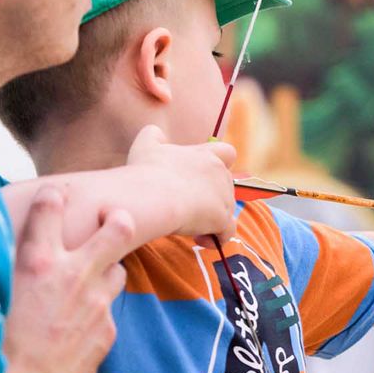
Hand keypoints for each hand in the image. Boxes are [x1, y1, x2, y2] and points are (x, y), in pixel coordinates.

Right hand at [1, 186, 134, 372]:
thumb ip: (7, 268)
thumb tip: (0, 250)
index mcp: (38, 262)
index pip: (51, 209)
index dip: (55, 196)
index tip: (57, 194)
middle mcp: (73, 276)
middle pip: (117, 229)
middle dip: (119, 219)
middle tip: (116, 217)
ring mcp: (96, 302)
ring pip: (118, 270)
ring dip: (108, 271)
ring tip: (92, 279)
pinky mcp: (108, 328)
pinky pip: (107, 310)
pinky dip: (97, 311)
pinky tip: (79, 323)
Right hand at [125, 124, 236, 242]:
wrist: (152, 195)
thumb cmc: (147, 171)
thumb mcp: (146, 146)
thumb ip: (153, 136)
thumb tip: (155, 132)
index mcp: (205, 155)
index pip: (227, 153)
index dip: (220, 165)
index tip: (203, 177)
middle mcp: (220, 173)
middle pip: (225, 187)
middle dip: (210, 198)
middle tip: (186, 208)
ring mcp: (224, 196)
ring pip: (226, 210)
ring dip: (210, 220)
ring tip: (188, 227)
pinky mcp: (222, 218)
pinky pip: (228, 232)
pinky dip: (218, 238)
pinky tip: (201, 240)